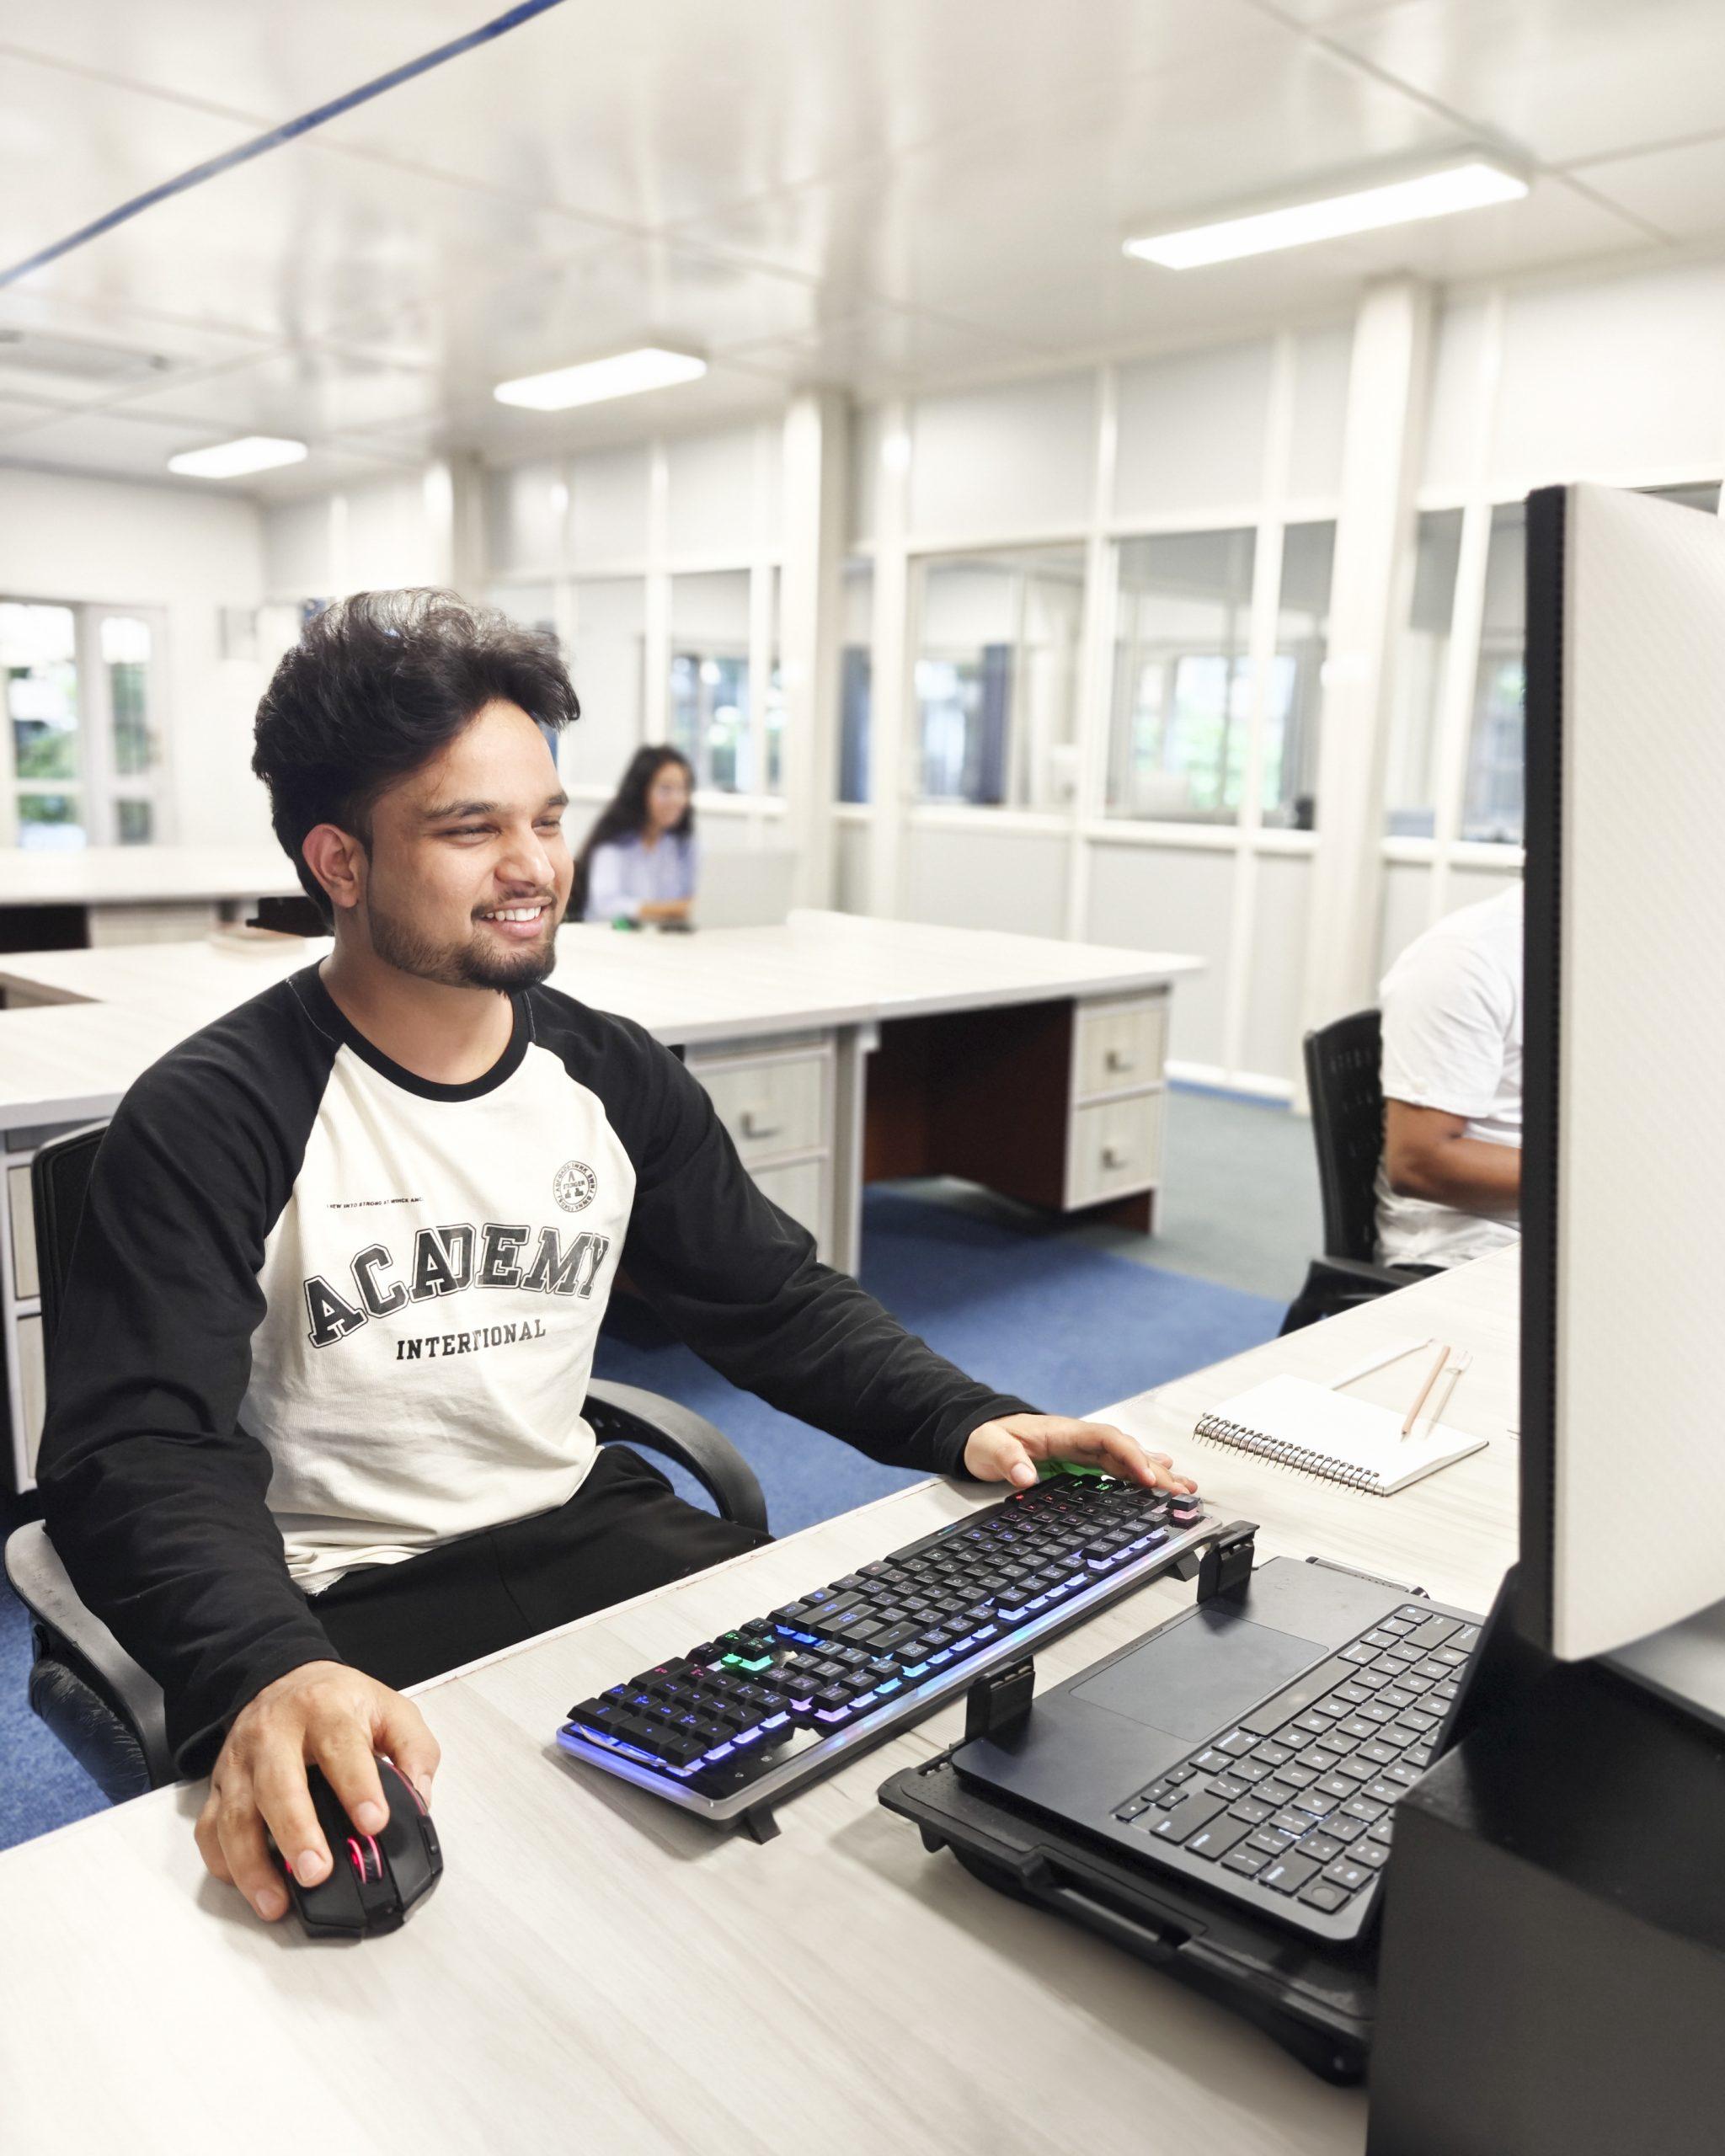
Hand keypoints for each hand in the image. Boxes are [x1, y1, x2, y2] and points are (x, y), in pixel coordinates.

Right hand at [195, 1660, 440, 1924]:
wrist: (284, 1678)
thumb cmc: (338, 1702)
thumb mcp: (390, 1709)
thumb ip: (415, 1751)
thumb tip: (419, 1800)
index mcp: (325, 1709)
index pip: (341, 1747)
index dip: (357, 1786)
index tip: (374, 1823)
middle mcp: (275, 1733)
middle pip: (278, 1783)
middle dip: (296, 1831)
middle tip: (317, 1872)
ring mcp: (240, 1761)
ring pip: (235, 1815)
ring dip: (254, 1864)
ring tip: (277, 1901)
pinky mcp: (217, 1786)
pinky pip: (210, 1829)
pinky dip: (224, 1862)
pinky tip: (247, 1885)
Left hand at [963, 1413, 1197, 1494]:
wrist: (979, 1434)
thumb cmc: (985, 1438)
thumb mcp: (987, 1448)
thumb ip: (1006, 1458)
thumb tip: (1025, 1474)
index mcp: (1063, 1432)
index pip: (1107, 1440)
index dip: (1131, 1456)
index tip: (1149, 1477)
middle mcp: (1078, 1438)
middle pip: (1125, 1450)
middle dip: (1155, 1469)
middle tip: (1181, 1491)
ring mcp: (1081, 1449)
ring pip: (1126, 1457)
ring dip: (1155, 1471)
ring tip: (1183, 1487)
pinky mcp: (1080, 1461)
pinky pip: (1117, 1465)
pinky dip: (1141, 1472)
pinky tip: (1158, 1479)